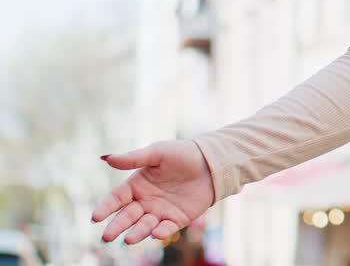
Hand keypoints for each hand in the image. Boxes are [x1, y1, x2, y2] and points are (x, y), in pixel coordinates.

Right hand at [91, 139, 215, 243]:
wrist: (211, 161)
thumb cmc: (182, 154)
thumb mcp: (157, 153)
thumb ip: (133, 158)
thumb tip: (106, 158)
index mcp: (136, 185)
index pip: (116, 199)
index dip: (106, 208)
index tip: (96, 217)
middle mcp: (145, 201)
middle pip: (127, 216)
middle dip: (117, 226)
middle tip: (107, 236)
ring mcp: (160, 212)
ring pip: (144, 226)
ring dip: (137, 233)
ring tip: (129, 239)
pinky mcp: (177, 219)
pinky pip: (167, 228)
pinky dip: (161, 232)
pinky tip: (156, 232)